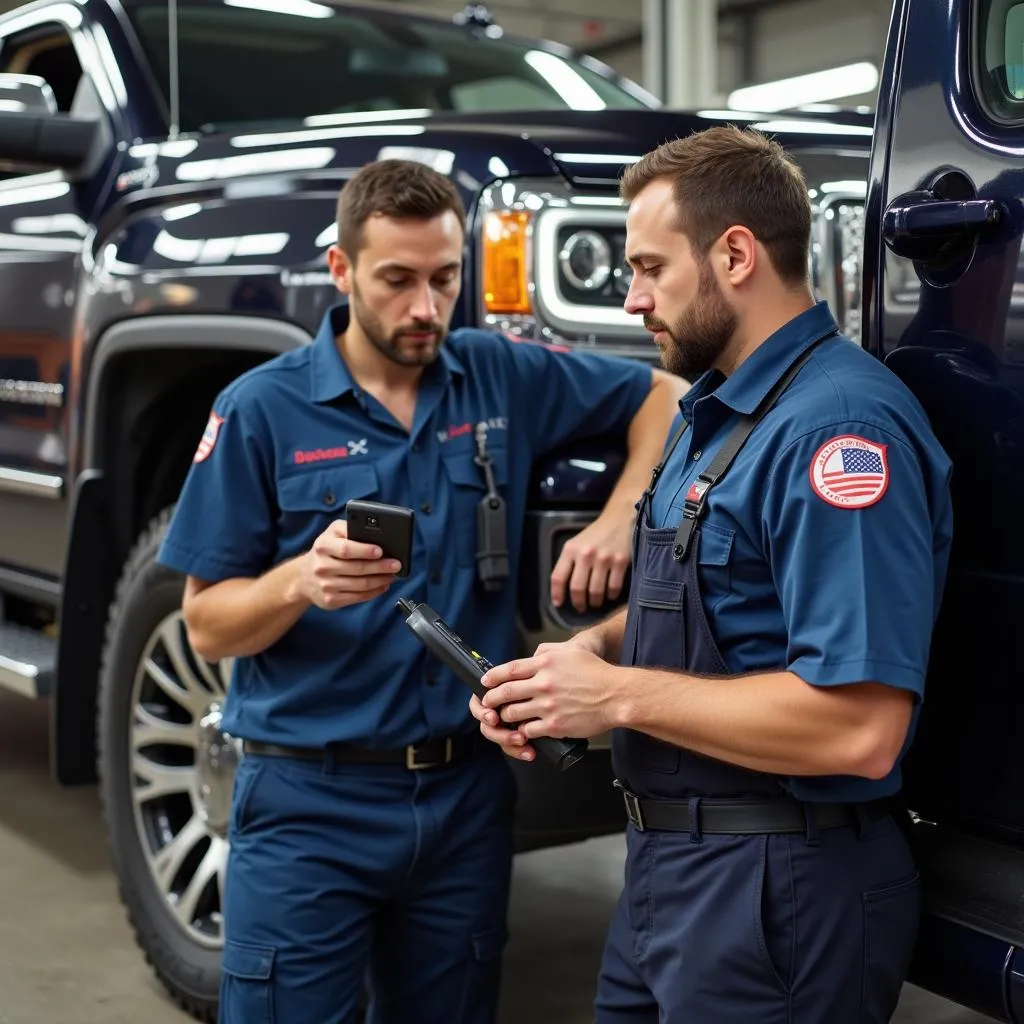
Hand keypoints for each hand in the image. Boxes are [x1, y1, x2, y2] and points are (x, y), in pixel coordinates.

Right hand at [297, 520, 401, 609]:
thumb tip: (375, 533)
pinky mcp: (330, 600)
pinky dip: (374, 592)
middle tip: (396, 564)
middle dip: (381, 567)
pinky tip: (383, 585)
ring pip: (361, 585)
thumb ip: (350, 529)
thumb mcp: (332, 533)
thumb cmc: (325, 551)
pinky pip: (358, 597)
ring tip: (392, 574)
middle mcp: (322, 567)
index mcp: (323, 546)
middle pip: (357, 568)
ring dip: (381, 580)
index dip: (365, 550)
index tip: (380, 551)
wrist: (304, 577)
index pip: (346, 549)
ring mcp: (326, 585)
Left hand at [474, 642, 622, 759]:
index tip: (485, 682)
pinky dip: (523, 731)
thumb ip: (549, 651)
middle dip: (492, 699)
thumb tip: (534, 653)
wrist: (617, 695)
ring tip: (507, 717)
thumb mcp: (572, 651)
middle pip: (505, 692)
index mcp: (546, 663)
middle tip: (488, 702)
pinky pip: (528, 730)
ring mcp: (548, 705)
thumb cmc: (598, 673)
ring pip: (513, 713)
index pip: (509, 670)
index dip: (493, 677)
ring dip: (506, 716)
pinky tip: (525, 729)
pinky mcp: (554, 725)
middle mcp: (543, 683)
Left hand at [550, 508, 632, 612]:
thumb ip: (569, 562)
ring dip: (594, 602)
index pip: (558, 577)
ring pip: (595, 592)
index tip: (558, 604)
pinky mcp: (620, 562)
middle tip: (580, 608)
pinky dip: (610, 595)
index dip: (556, 594)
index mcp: (571, 549)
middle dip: (578, 603)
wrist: (620, 519)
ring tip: (595, 602)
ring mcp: (604, 559)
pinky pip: (613, 588)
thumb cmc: (596, 534)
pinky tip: (609, 595)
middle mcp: (585, 554)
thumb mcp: (577, 543)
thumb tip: (562, 589)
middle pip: (577, 588)